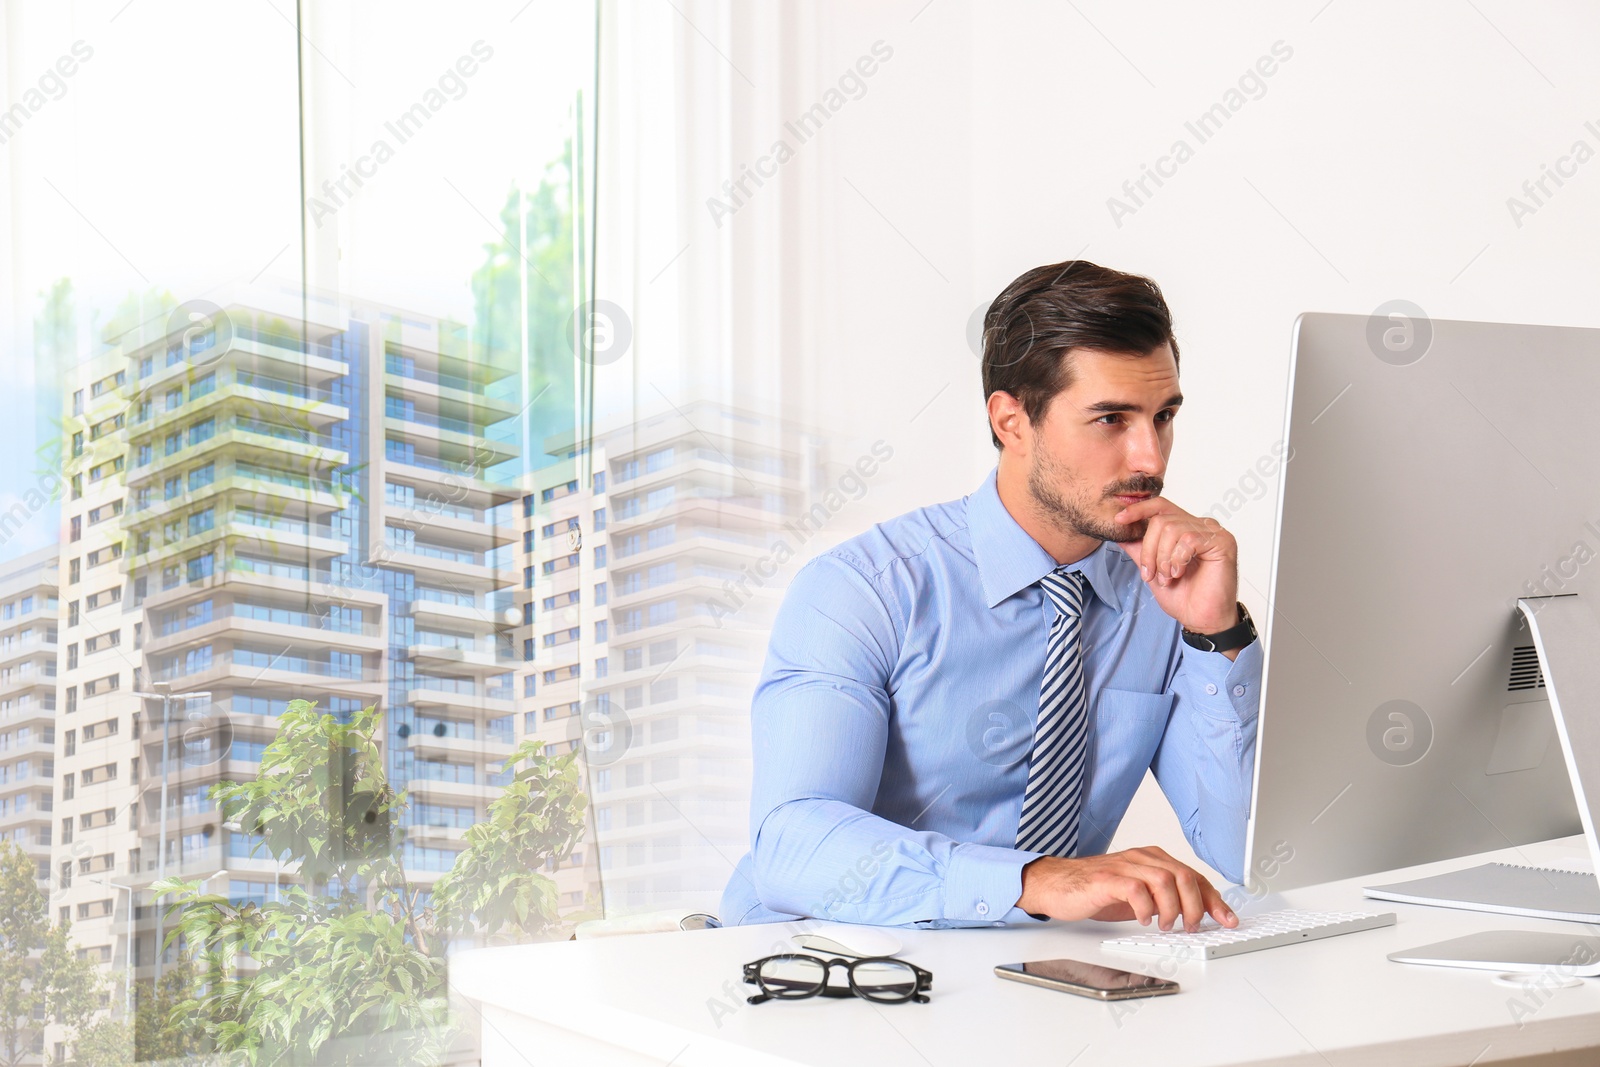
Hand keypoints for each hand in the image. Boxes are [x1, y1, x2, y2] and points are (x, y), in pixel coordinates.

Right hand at [1015, 846, 1237, 930]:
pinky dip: (1146, 907)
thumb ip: (1164, 899)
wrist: (1057, 884)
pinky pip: (1135, 888)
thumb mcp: (1139, 895)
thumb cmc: (1096, 890)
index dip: (1214, 899)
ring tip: (1167, 925)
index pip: (1193, 875)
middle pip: (1183, 875)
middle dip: (1196, 906)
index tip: (1228, 919)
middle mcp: (1141, 858)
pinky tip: (1144, 919)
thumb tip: (1196, 916)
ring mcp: (1123, 866)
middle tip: (1192, 927)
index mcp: (1152, 859)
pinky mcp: (1106, 878)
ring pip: (1165, 880)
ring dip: (1173, 908)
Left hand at [1113, 497, 1239, 636]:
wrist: (1201, 619)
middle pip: (1161, 520)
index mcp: (1185, 527)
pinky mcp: (1222, 541)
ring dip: (1163, 558)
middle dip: (1149, 549)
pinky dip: (1177, 559)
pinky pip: (1188, 539)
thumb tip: (1119, 532)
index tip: (1119, 519)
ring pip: (1172, 529)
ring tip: (1168, 578)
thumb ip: (1139, 549)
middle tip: (1151, 574)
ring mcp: (1213, 532)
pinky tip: (1179, 573)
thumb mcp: (1152, 569)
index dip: (1138, 510)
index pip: (1160, 506)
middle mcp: (1200, 525)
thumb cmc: (1183, 596)